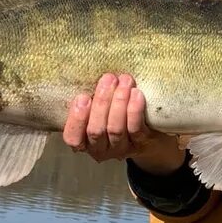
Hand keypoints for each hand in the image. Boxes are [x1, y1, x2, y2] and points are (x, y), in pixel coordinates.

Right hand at [62, 73, 185, 173]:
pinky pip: (136, 128)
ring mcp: (121, 149)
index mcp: (84, 142)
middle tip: (108, 79)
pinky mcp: (140, 144)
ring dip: (119, 102)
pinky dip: (134, 110)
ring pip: (116, 129)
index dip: (77, 119)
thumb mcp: (97, 109)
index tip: (83, 97)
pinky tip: (136, 93)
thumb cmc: (113, 113)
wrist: (148, 133)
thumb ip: (90, 100)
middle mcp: (100, 149)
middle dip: (102, 102)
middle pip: (96, 130)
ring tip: (124, 81)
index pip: (73, 137)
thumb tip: (87, 73)